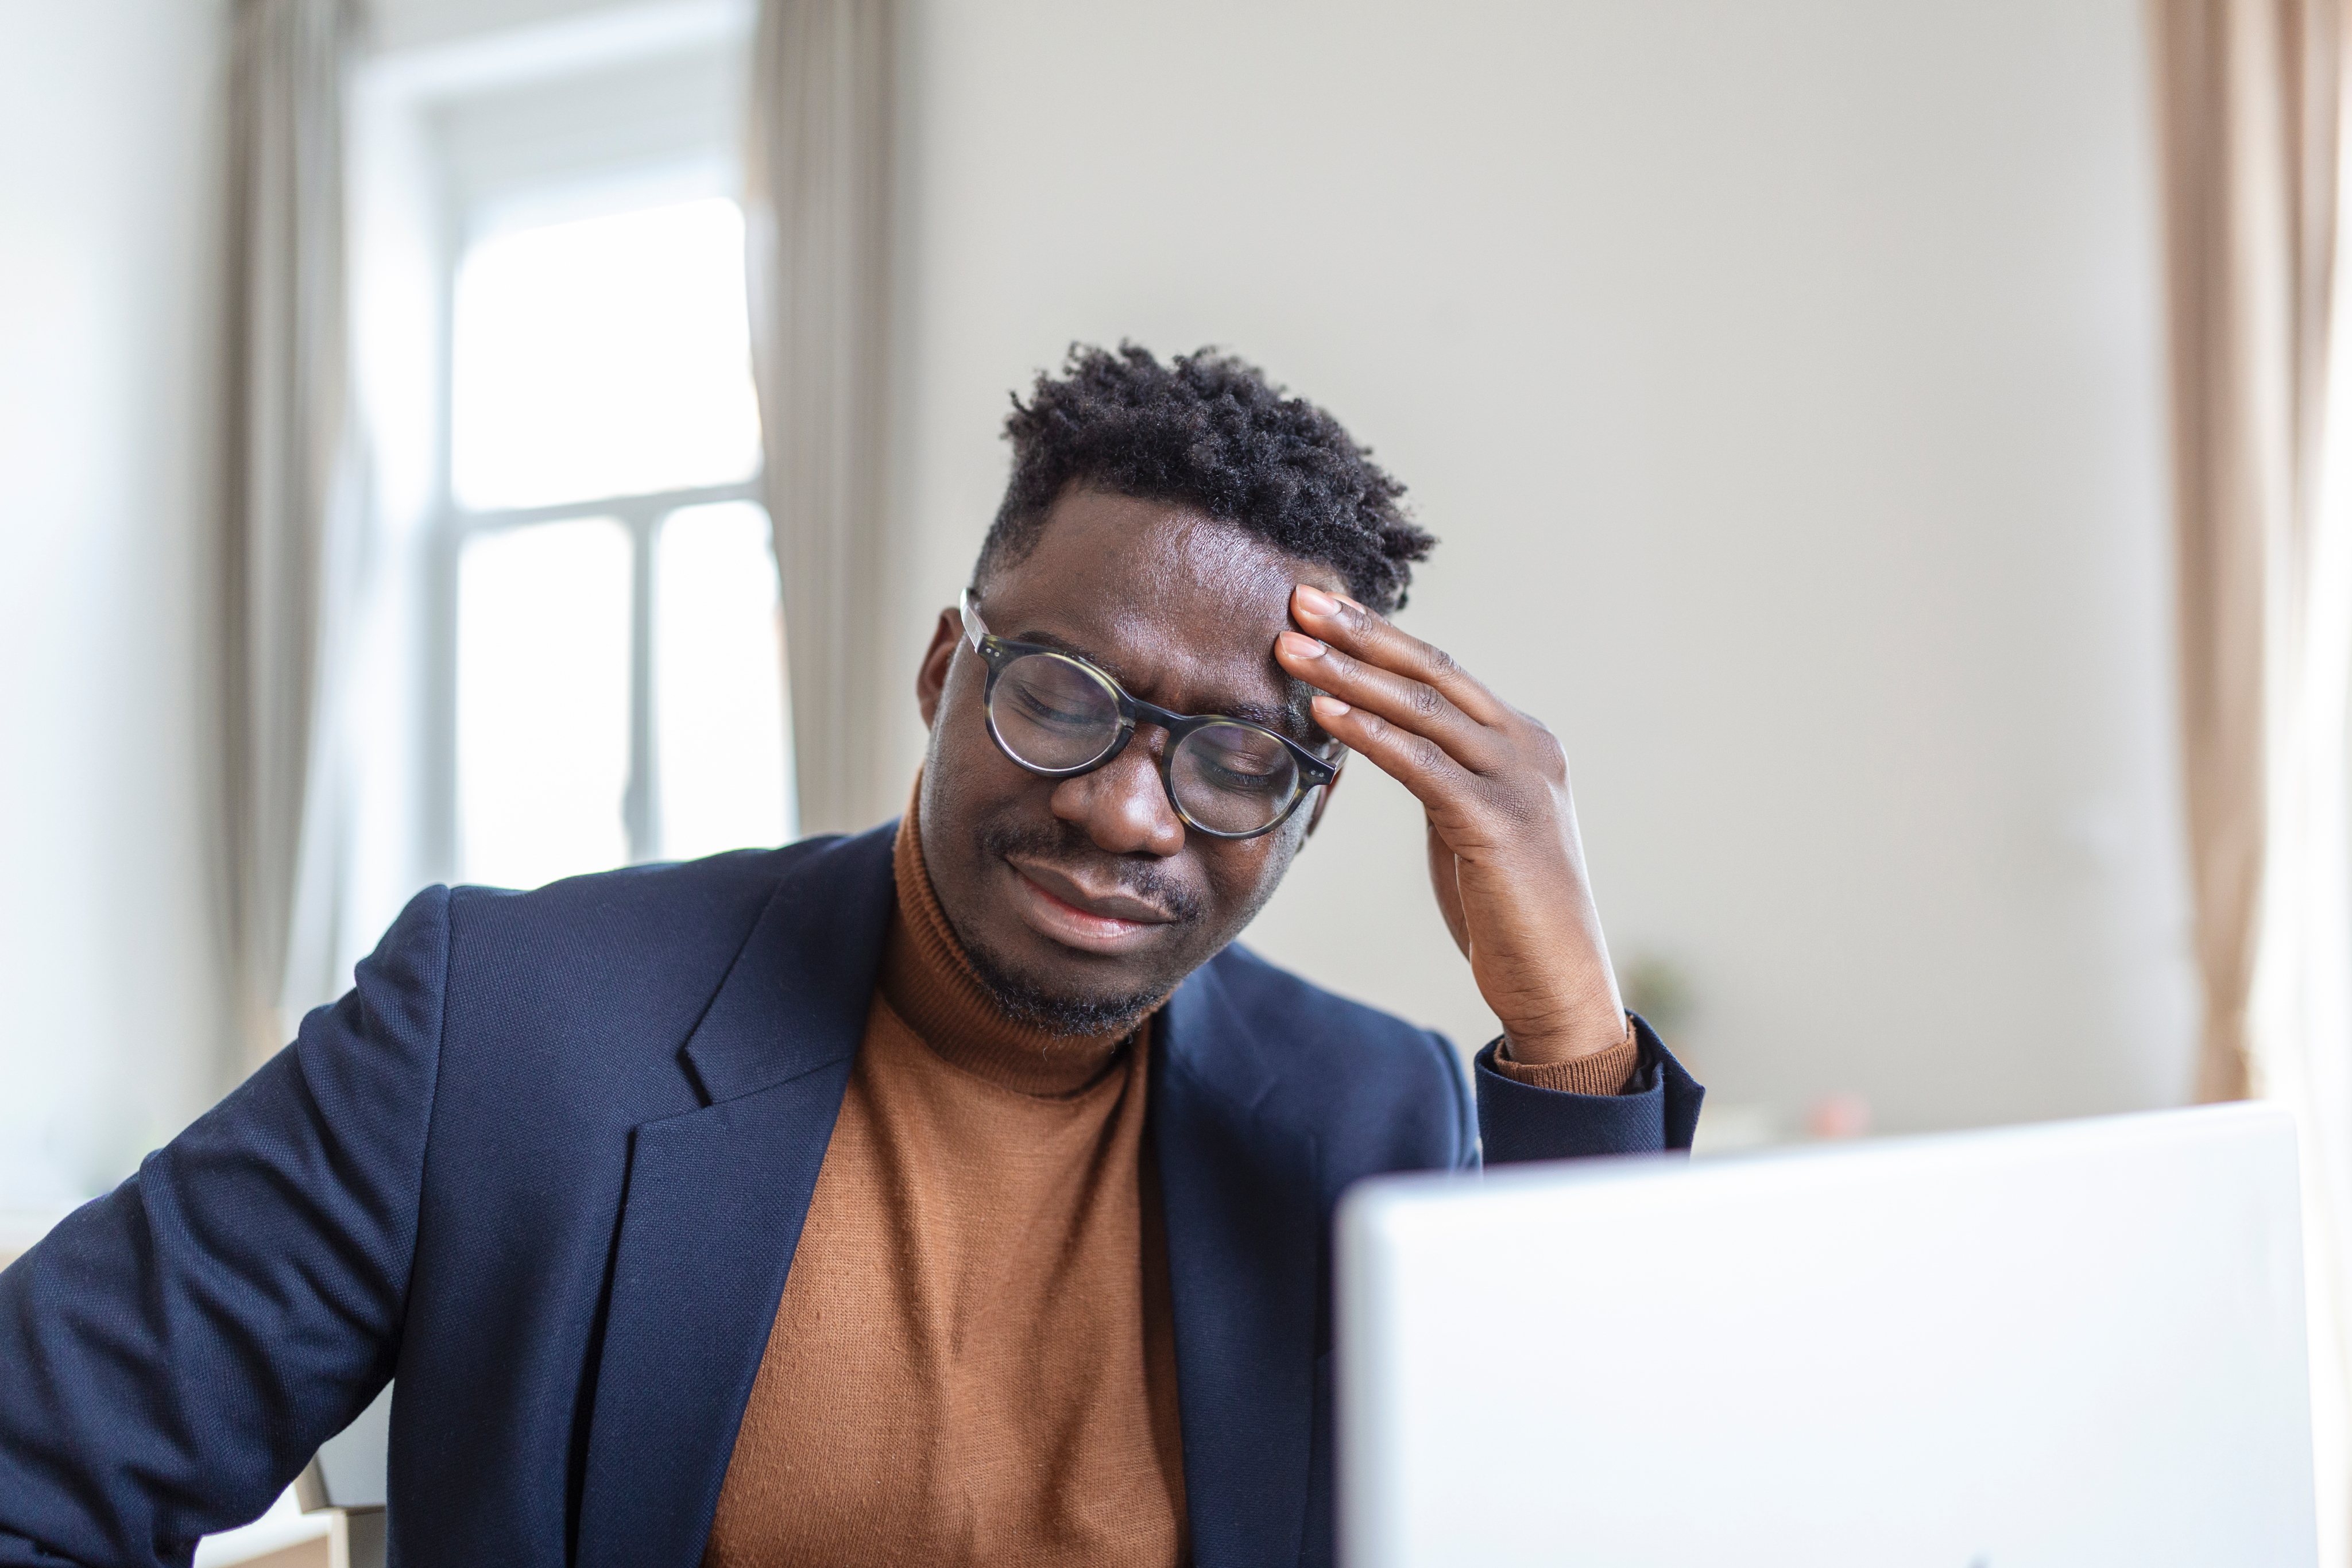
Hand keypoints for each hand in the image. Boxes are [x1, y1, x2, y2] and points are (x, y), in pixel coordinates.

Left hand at [1275, 584, 1626, 1064]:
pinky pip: (1421, 765)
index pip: (1439, 671)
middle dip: (1358, 632)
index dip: (1378, 635)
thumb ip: (1440, 775)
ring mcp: (1518, 781)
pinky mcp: (1499, 824)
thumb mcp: (1469, 823)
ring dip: (1347, 675)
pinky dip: (1368, 734)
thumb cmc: (1506, 910)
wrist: (1558, 984)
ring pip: (1421, 709)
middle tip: (1297, 597)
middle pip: (1430, 672)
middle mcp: (1527, 746)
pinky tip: (1323, 714)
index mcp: (1521, 740)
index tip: (1320, 606)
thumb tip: (1377, 738)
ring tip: (1288, 649)